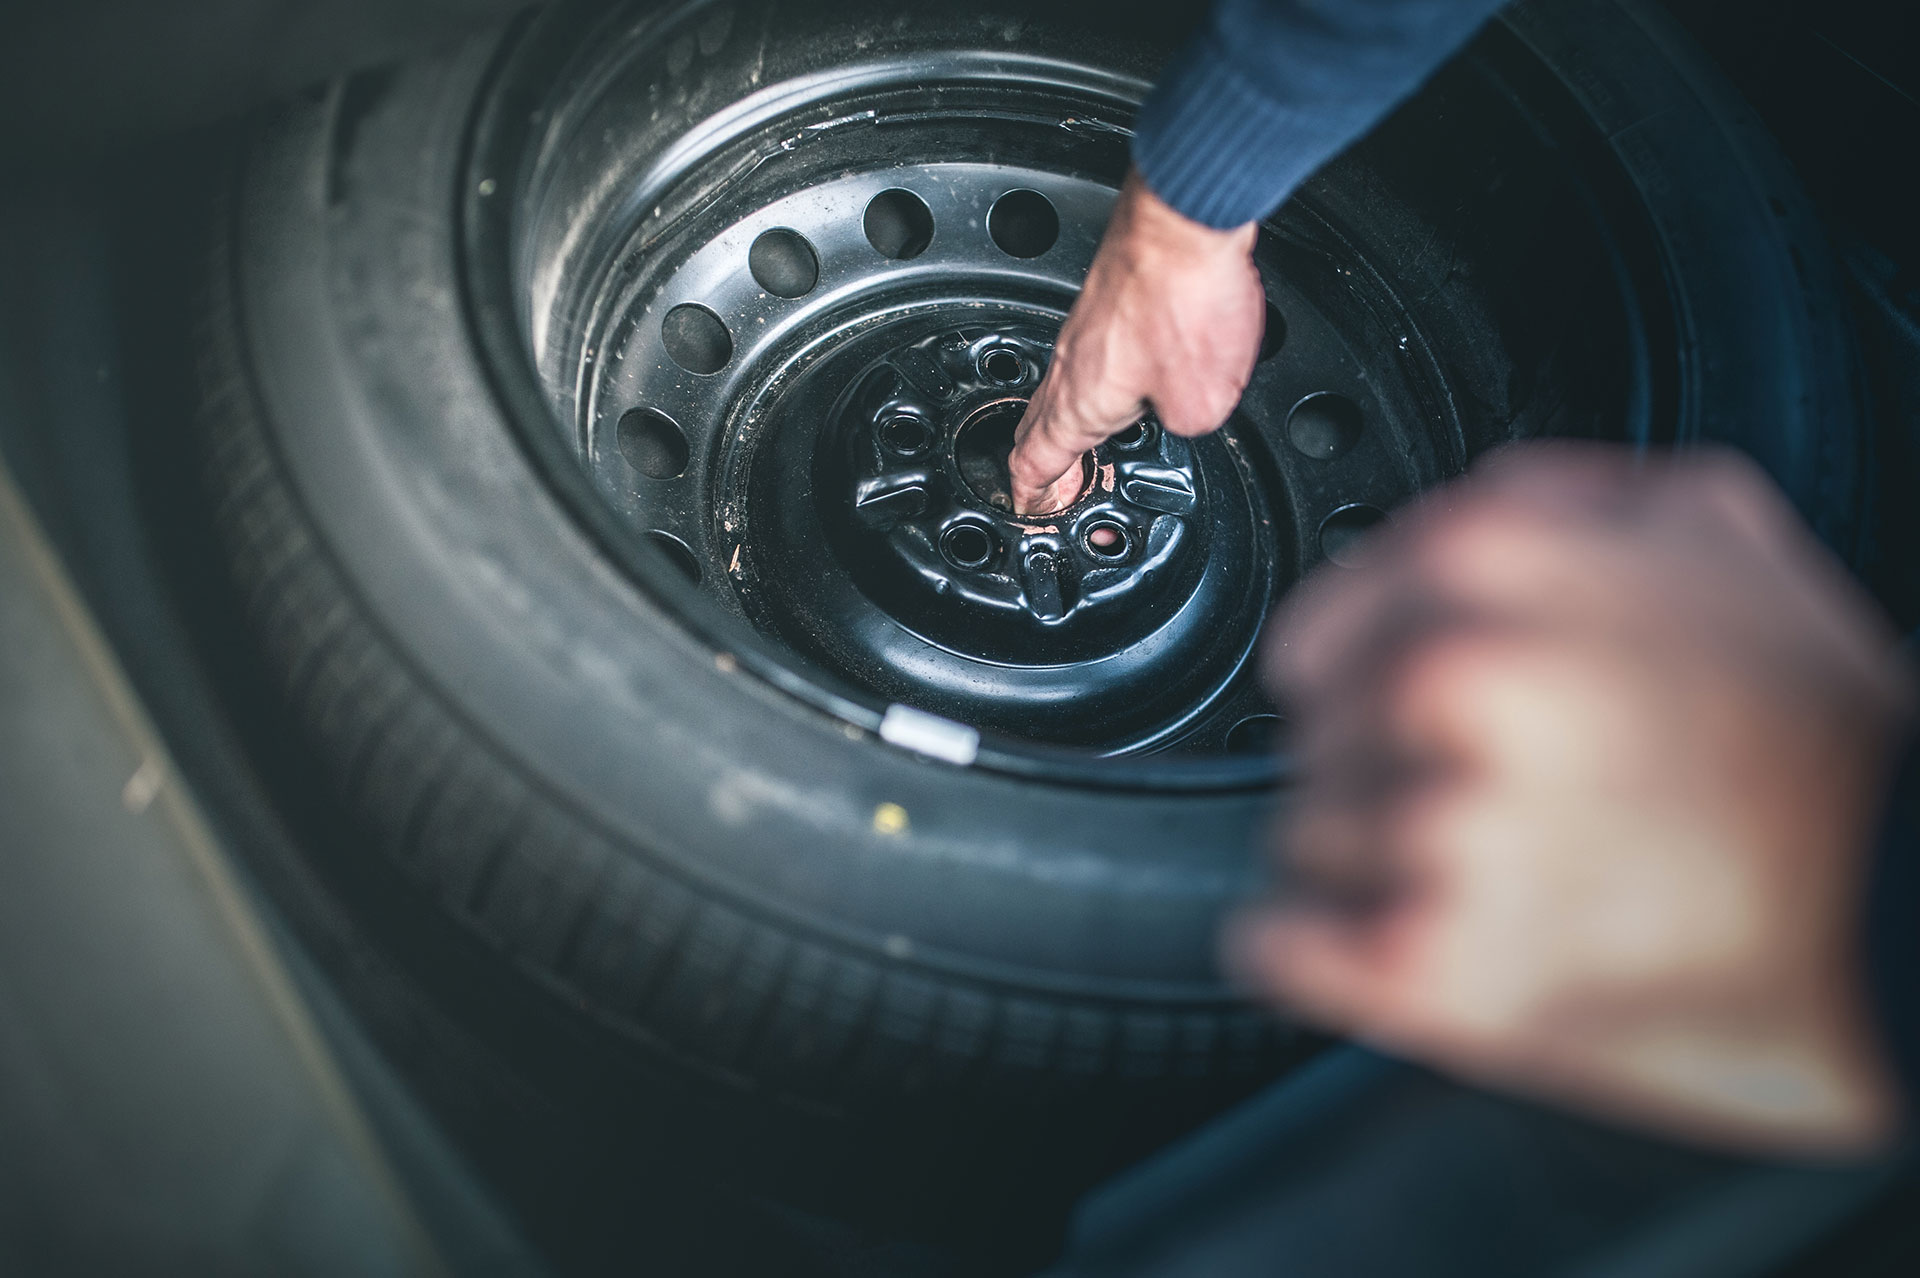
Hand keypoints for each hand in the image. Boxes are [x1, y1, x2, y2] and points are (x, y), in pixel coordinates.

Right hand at [1008, 170, 1263, 513]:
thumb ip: (1187, 425)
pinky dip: (1094, 383)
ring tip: (1083, 445)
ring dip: (1068, 422)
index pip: (1034, 462)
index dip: (1031, 496)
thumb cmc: (1184, 298)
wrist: (1187, 218)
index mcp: (1078, 403)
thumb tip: (1182, 414)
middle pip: (1037, 426)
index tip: (1031, 511)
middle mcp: (1070, 365)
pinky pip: (1089, 356)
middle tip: (1051, 488)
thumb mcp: (1203, 403)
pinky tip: (1121, 381)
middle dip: (1042, 464)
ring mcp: (1085, 328)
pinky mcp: (1110, 300)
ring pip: (1062, 388)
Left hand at [1234, 445, 1914, 1153]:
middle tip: (1494, 804)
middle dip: (1381, 772)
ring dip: (1371, 865)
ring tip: (1498, 878)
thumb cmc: (1826, 737)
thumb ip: (1554, 498)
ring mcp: (1435, 823)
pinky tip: (1400, 939)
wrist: (1916, 902)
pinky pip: (1285, 943)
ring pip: (1303, 841)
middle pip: (1314, 740)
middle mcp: (1446, 680)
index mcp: (1487, 561)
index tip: (1405, 718)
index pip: (1315, 635)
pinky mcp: (1432, 963)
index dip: (1364, 685)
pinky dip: (1317, 949)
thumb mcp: (1713, 524)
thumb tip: (1455, 515)